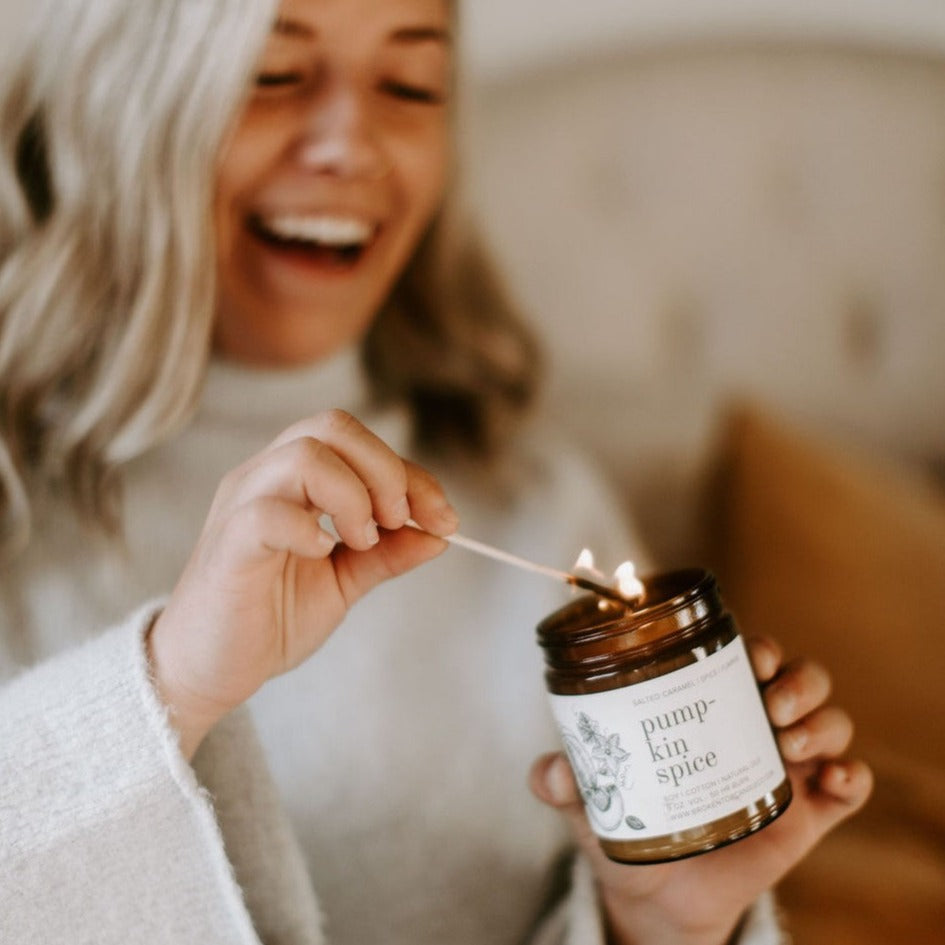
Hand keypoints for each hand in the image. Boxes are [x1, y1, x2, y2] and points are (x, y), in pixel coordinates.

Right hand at [148, 409, 457, 758]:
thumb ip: (388, 555)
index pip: (359, 444)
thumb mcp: (344, 582)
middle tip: (400, 522)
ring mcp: (241, 505)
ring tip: (363, 543)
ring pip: (304, 455)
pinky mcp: (227, 544)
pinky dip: (308, 529)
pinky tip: (322, 553)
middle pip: (333, 426)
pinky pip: (266, 512)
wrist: (210, 670)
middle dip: (386, 470)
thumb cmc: (271, 617)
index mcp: (294, 479)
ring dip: (353, 496)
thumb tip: (441, 534)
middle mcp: (265, 477)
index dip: (412, 474)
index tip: (445, 519)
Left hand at [529, 635, 872, 944]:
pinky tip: (832, 781)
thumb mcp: (595, 802)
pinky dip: (852, 776)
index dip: (755, 646)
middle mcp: (754, 726)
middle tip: (771, 701)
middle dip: (797, 679)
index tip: (748, 655)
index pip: (743, 656)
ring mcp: (787, 769)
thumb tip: (549, 772)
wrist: (658, 895)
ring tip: (788, 743)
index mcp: (708, 707)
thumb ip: (565, 783)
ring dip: (822, 721)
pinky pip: (850, 785)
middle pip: (799, 678)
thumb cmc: (631, 828)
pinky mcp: (810, 814)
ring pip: (829, 721)